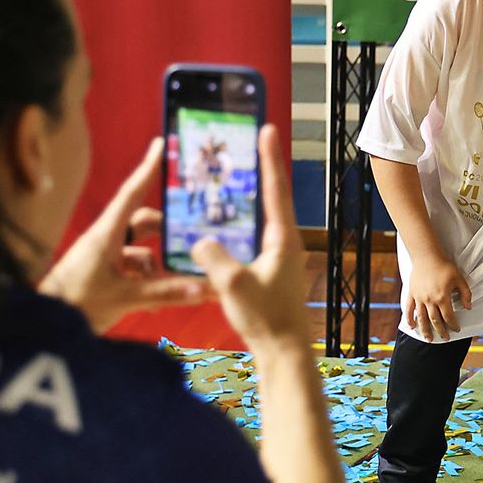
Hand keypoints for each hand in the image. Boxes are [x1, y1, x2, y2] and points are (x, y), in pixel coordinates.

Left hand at [40, 138, 209, 332]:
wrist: (44, 327)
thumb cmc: (76, 303)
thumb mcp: (125, 297)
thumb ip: (165, 292)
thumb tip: (204, 289)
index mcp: (107, 233)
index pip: (132, 192)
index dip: (148, 167)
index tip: (161, 143)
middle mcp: (106, 239)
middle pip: (143, 223)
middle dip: (168, 232)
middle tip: (193, 239)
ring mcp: (104, 257)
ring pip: (142, 250)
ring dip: (159, 266)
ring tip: (178, 286)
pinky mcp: (102, 275)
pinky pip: (133, 270)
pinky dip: (148, 282)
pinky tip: (158, 303)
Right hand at [190, 125, 308, 354]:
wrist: (283, 352)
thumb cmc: (265, 319)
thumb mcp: (233, 285)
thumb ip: (213, 257)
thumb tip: (198, 240)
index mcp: (282, 239)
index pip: (275, 189)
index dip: (269, 158)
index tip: (267, 129)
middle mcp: (284, 244)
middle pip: (268, 200)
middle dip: (254, 175)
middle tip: (240, 149)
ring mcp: (277, 259)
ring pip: (257, 222)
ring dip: (242, 204)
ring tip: (221, 186)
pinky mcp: (267, 273)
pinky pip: (249, 243)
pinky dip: (235, 232)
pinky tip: (215, 232)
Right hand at [405, 253, 472, 341]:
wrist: (427, 256)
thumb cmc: (444, 266)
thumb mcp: (459, 278)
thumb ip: (466, 294)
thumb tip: (469, 307)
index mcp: (442, 297)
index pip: (449, 316)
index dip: (453, 325)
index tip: (456, 329)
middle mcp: (430, 300)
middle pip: (435, 320)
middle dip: (441, 331)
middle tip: (445, 338)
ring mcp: (419, 298)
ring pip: (421, 318)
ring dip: (425, 330)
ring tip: (428, 339)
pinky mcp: (412, 294)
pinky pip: (409, 309)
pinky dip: (410, 319)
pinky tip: (412, 326)